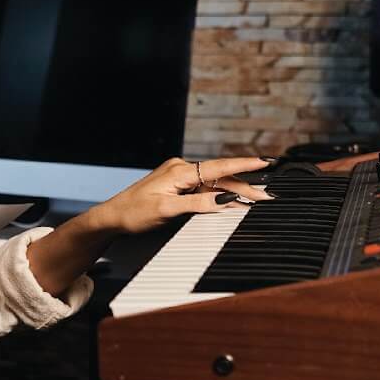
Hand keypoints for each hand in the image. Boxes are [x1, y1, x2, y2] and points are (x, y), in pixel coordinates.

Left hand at [93, 156, 273, 234]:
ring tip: (255, 200)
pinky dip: (218, 195)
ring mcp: (179, 177)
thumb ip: (198, 203)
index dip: (243, 166)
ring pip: (213, 184)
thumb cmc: (134, 213)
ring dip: (233, 192)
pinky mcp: (177, 186)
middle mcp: (181, 169)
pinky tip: (232, 202)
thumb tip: (225, 198)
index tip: (264, 163)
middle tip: (266, 196)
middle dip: (244, 186)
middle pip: (220, 178)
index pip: (218, 167)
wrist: (113, 216)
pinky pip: (203, 188)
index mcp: (179, 170)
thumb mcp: (167, 210)